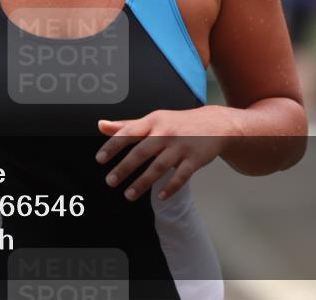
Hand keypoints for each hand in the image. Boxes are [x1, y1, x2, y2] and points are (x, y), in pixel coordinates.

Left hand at [96, 107, 233, 200]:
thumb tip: (101, 125)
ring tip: (128, 195)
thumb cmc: (178, 123)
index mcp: (153, 122)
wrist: (215, 124)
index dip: (113, 146)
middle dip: (124, 167)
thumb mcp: (153, 119)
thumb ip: (127, 125)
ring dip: (143, 182)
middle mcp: (165, 133)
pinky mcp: (195, 159)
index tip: (100, 159)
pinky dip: (170, 187)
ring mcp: (181, 146)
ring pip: (159, 166)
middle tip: (110, 181)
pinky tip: (160, 197)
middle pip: (142, 152)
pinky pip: (181, 175)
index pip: (129, 133)